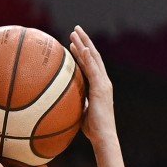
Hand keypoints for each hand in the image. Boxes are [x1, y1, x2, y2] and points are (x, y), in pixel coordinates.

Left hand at [69, 26, 116, 146]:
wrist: (104, 137)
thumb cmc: (93, 130)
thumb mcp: (81, 112)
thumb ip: (76, 103)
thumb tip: (63, 102)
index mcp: (99, 87)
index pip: (90, 66)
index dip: (83, 53)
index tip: (73, 44)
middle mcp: (103, 82)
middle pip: (94, 57)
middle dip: (84, 42)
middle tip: (75, 30)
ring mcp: (103, 84)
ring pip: (93, 59)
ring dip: (84, 44)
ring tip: (74, 32)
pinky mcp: (101, 88)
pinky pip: (93, 70)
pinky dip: (88, 57)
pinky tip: (82, 47)